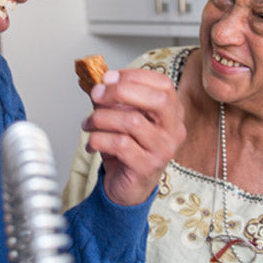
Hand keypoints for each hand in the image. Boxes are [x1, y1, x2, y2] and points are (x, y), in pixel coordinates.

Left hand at [82, 68, 185, 205]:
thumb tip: (92, 79)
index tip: (108, 78)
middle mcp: (174, 130)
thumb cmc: (127, 148)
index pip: (163, 84)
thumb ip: (111, 98)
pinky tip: (92, 143)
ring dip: (101, 118)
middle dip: (120, 91)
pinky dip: (99, 139)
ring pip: (132, 121)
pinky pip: (120, 145)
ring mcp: (163, 150)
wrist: (127, 186)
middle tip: (96, 94)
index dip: (133, 76)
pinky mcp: (147, 167)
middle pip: (156, 100)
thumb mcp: (121, 117)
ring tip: (88, 123)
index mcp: (173, 112)